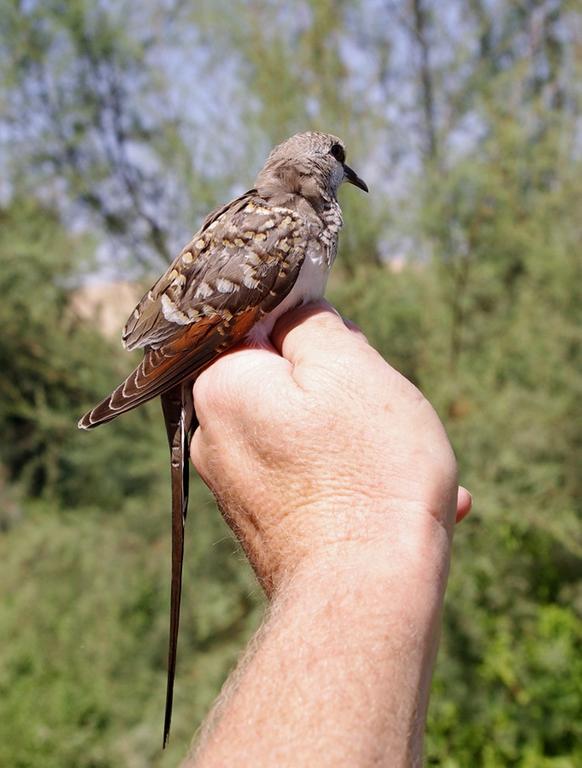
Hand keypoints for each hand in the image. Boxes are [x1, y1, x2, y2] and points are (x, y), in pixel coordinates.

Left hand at [190, 301, 470, 593]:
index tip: (354, 361)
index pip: (264, 330)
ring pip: (307, 438)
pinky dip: (352, 484)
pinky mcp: (263, 527)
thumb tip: (295, 313)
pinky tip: (397, 503)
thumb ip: (312, 323)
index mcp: (222, 388)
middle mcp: (215, 438)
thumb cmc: (365, 471)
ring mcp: (236, 488)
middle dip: (344, 394)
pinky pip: (312, 484)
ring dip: (360, 444)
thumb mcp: (350, 367)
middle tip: (386, 417)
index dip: (318, 339)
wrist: (366, 596)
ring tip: (408, 469)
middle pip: (287, 387)